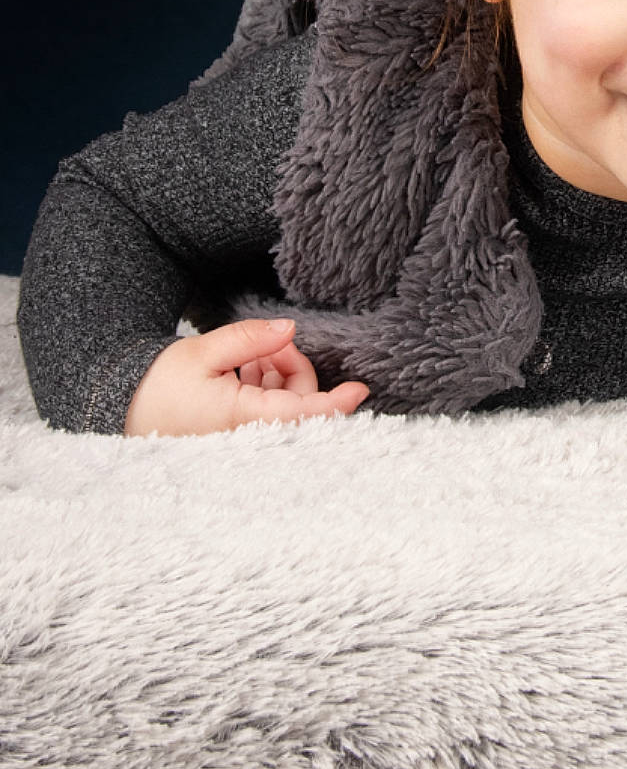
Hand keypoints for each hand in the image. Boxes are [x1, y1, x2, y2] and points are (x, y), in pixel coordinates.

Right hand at [123, 318, 369, 436]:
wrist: (125, 410)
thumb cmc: (159, 386)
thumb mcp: (203, 353)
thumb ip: (249, 339)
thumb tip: (290, 329)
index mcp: (242, 419)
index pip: (301, 414)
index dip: (334, 404)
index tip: (360, 390)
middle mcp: (250, 436)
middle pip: (298, 400)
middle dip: (291, 365)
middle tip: (267, 343)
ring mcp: (246, 439)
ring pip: (286, 402)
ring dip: (277, 373)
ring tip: (248, 356)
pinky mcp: (241, 435)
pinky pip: (270, 410)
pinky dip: (266, 385)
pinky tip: (245, 369)